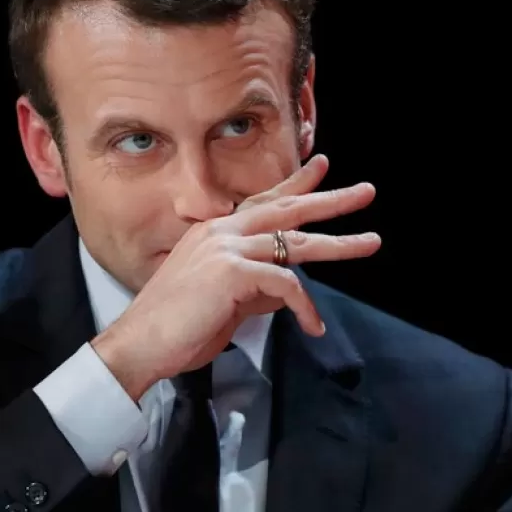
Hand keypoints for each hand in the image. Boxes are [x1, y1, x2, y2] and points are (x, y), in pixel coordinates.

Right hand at [91, 155, 378, 399]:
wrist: (140, 345)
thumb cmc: (179, 327)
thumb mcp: (227, 302)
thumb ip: (257, 289)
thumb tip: (288, 290)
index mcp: (217, 231)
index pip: (264, 200)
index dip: (296, 183)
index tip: (322, 166)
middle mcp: (223, 231)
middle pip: (288, 209)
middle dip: (330, 200)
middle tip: (366, 192)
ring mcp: (227, 248)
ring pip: (296, 243)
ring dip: (339, 244)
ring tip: (371, 243)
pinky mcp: (232, 272)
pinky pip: (286, 285)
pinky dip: (305, 307)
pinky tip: (313, 326)